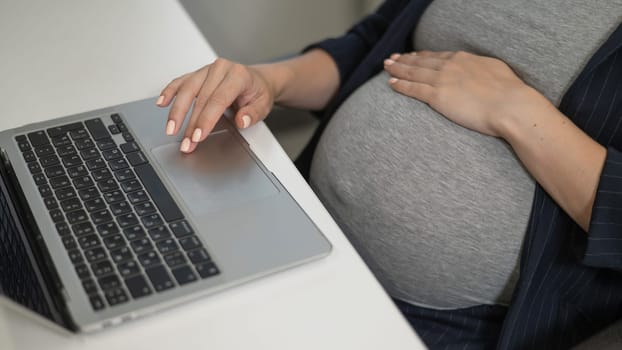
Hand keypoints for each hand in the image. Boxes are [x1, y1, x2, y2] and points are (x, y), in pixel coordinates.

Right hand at [157, 58, 275, 152]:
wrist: (258, 80)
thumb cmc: (258, 92)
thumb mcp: (264, 105)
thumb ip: (253, 114)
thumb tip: (242, 121)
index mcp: (238, 75)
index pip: (218, 100)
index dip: (206, 120)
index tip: (198, 136)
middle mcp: (220, 69)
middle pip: (200, 98)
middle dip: (191, 124)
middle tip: (186, 143)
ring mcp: (207, 70)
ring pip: (187, 89)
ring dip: (176, 111)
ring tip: (170, 129)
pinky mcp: (198, 73)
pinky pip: (181, 81)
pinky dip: (170, 92)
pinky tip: (162, 102)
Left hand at [383, 50, 551, 137]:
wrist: (511, 106)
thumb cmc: (510, 93)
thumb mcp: (496, 71)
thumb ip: (482, 69)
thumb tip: (480, 71)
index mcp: (464, 59)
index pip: (437, 56)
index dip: (422, 56)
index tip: (412, 55)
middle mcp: (450, 65)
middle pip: (421, 62)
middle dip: (404, 60)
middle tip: (391, 59)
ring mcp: (442, 80)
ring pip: (413, 73)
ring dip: (398, 69)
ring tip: (386, 67)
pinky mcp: (437, 96)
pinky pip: (414, 89)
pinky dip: (401, 85)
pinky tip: (391, 83)